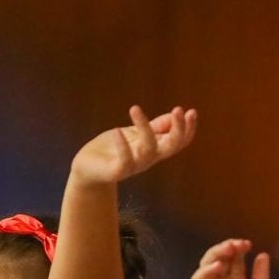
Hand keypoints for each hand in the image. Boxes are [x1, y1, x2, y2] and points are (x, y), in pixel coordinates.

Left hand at [70, 105, 197, 185]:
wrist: (87, 168)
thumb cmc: (112, 149)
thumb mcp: (135, 134)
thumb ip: (155, 128)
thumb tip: (174, 115)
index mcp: (155, 149)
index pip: (179, 142)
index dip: (188, 129)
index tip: (191, 111)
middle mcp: (148, 158)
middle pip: (171, 146)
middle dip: (178, 129)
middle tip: (178, 110)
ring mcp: (134, 166)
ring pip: (148, 150)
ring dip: (145, 129)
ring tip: (134, 108)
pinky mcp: (117, 171)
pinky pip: (125, 160)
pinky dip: (122, 146)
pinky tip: (117, 131)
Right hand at [191, 238, 269, 278]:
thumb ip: (260, 275)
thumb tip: (263, 254)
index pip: (232, 259)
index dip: (238, 249)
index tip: (248, 244)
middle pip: (218, 258)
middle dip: (226, 248)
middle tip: (238, 244)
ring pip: (205, 265)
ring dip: (215, 254)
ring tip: (228, 249)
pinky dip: (205, 271)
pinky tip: (218, 266)